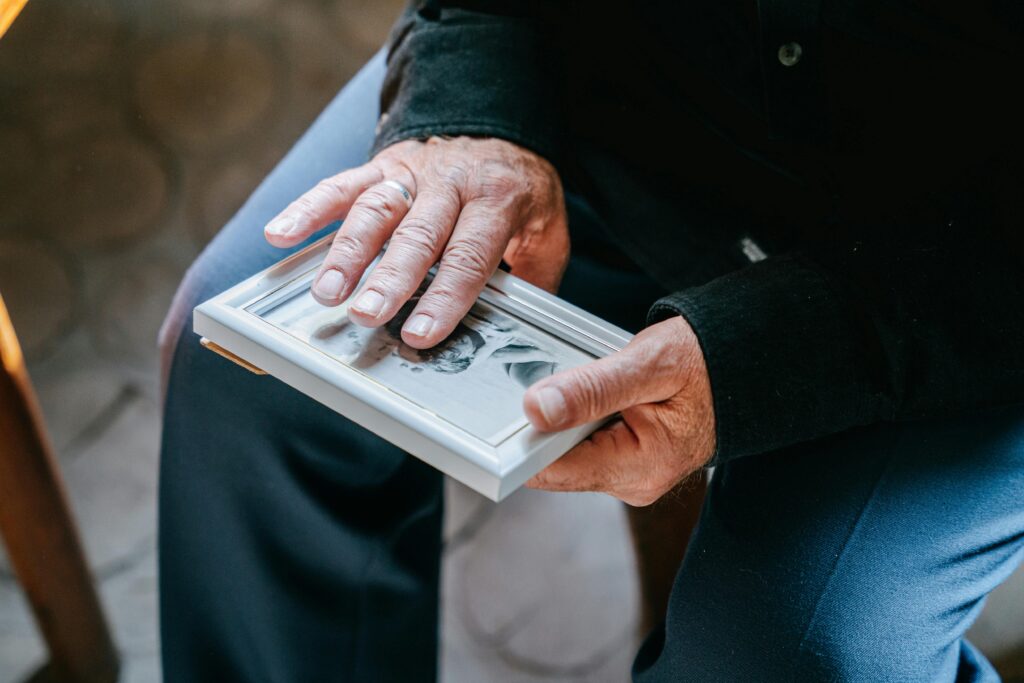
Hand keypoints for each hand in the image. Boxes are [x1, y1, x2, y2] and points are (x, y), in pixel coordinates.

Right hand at [264, 137, 568, 348]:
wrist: (498, 124)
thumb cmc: (518, 188)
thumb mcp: (548, 226)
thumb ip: (535, 272)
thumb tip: (520, 324)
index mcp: (496, 198)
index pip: (469, 253)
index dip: (445, 295)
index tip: (422, 331)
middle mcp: (450, 182)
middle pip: (417, 234)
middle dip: (390, 276)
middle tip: (367, 314)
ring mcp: (412, 172)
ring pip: (375, 210)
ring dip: (347, 252)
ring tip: (327, 291)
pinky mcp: (382, 165)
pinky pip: (342, 184)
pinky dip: (308, 208)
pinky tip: (281, 234)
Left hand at [523, 316, 715, 505]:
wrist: (746, 367)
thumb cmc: (707, 363)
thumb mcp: (650, 364)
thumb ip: (592, 388)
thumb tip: (537, 409)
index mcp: (639, 468)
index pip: (552, 470)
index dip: (525, 438)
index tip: (516, 403)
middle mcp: (631, 482)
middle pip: (555, 461)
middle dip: (547, 421)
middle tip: (563, 379)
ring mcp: (629, 474)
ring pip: (567, 449)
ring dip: (564, 416)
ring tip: (589, 382)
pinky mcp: (626, 461)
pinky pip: (584, 442)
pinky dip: (579, 415)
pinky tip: (598, 393)